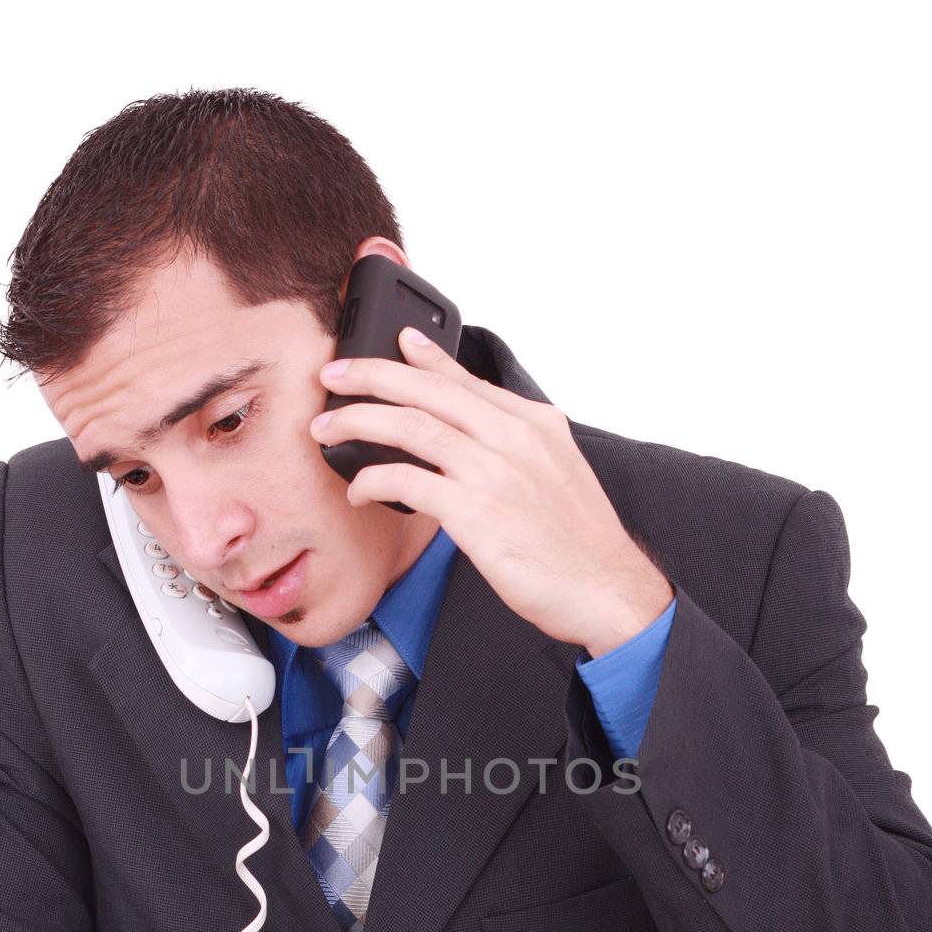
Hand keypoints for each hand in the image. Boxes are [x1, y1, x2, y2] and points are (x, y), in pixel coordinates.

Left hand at [309, 326, 673, 655]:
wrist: (605, 588)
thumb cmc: (579, 544)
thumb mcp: (557, 475)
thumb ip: (515, 448)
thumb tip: (472, 440)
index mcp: (535, 423)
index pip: (467, 379)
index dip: (423, 358)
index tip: (393, 343)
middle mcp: (513, 437)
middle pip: (427, 391)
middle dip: (371, 377)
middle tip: (332, 377)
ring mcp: (492, 471)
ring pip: (409, 427)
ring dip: (358, 422)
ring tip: (326, 429)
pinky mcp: (473, 511)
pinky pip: (406, 481)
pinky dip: (373, 481)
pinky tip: (358, 491)